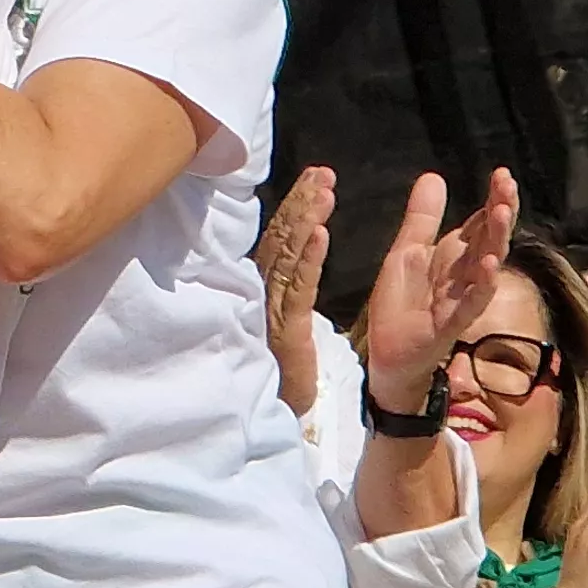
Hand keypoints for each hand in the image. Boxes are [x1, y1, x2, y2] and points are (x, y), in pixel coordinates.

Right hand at [258, 167, 334, 418]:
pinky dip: (309, 259)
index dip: (296, 206)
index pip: (279, 238)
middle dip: (303, 203)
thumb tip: (282, 253)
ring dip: (308, 220)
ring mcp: (270, 309)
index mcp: (262, 287)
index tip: (316, 178)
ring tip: (327, 191)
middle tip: (324, 173)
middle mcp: (260, 291)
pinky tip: (322, 234)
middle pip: (281, 238)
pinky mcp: (285, 330)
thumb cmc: (273, 369)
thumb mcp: (275, 320)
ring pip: (289, 256)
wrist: (268, 413)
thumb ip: (276, 287)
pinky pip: (299, 288)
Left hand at [350, 168, 516, 419]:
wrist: (388, 353)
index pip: (480, 222)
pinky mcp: (451, 323)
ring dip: (496, 240)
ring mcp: (462, 298)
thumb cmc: (402, 304)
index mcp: (454, 255)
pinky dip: (482, 285)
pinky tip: (489, 265)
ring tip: (502, 213)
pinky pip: (472, 303)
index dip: (493, 199)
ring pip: (487, 265)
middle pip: (490, 238)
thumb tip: (435, 176)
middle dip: (501, 211)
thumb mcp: (406, 251)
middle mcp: (465, 274)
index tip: (502, 174)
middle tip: (508, 185)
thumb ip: (421, 218)